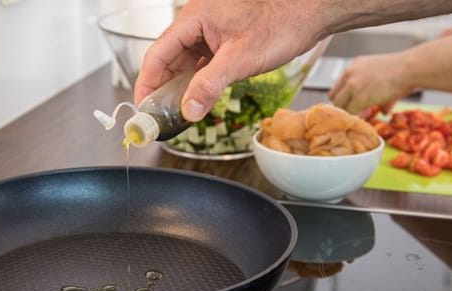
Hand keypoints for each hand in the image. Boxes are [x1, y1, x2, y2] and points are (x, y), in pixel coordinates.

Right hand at [134, 0, 324, 121]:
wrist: (309, 13)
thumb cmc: (279, 23)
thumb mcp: (239, 59)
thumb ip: (209, 85)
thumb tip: (188, 111)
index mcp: (192, 19)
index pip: (157, 55)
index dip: (146, 83)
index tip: (143, 107)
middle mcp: (196, 23)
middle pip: (167, 59)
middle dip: (161, 88)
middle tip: (158, 115)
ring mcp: (210, 31)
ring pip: (184, 62)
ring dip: (179, 86)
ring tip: (175, 111)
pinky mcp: (223, 40)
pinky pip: (201, 62)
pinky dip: (196, 80)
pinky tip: (197, 97)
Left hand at [328, 53, 414, 114]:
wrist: (412, 68)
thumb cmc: (405, 71)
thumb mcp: (385, 77)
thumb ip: (379, 93)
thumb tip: (385, 112)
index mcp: (355, 65)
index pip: (338, 85)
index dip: (343, 97)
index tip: (350, 104)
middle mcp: (350, 73)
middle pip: (334, 96)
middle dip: (343, 105)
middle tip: (354, 113)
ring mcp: (353, 85)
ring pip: (340, 105)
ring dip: (349, 112)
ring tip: (359, 116)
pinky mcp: (359, 96)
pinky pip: (350, 111)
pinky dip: (356, 117)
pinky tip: (363, 118)